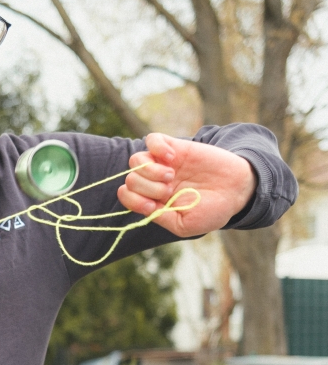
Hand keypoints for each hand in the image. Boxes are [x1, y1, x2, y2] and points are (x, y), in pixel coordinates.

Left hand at [117, 132, 256, 237]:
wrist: (237, 190)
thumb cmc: (213, 211)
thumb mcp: (186, 225)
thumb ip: (161, 218)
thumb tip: (142, 206)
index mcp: (154, 201)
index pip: (127, 196)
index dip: (133, 200)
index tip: (152, 205)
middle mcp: (155, 182)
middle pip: (131, 179)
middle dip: (147, 187)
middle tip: (169, 190)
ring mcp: (163, 164)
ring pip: (136, 159)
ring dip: (150, 169)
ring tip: (171, 175)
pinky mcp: (176, 147)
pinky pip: (152, 139)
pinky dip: (157, 147)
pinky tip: (172, 158)